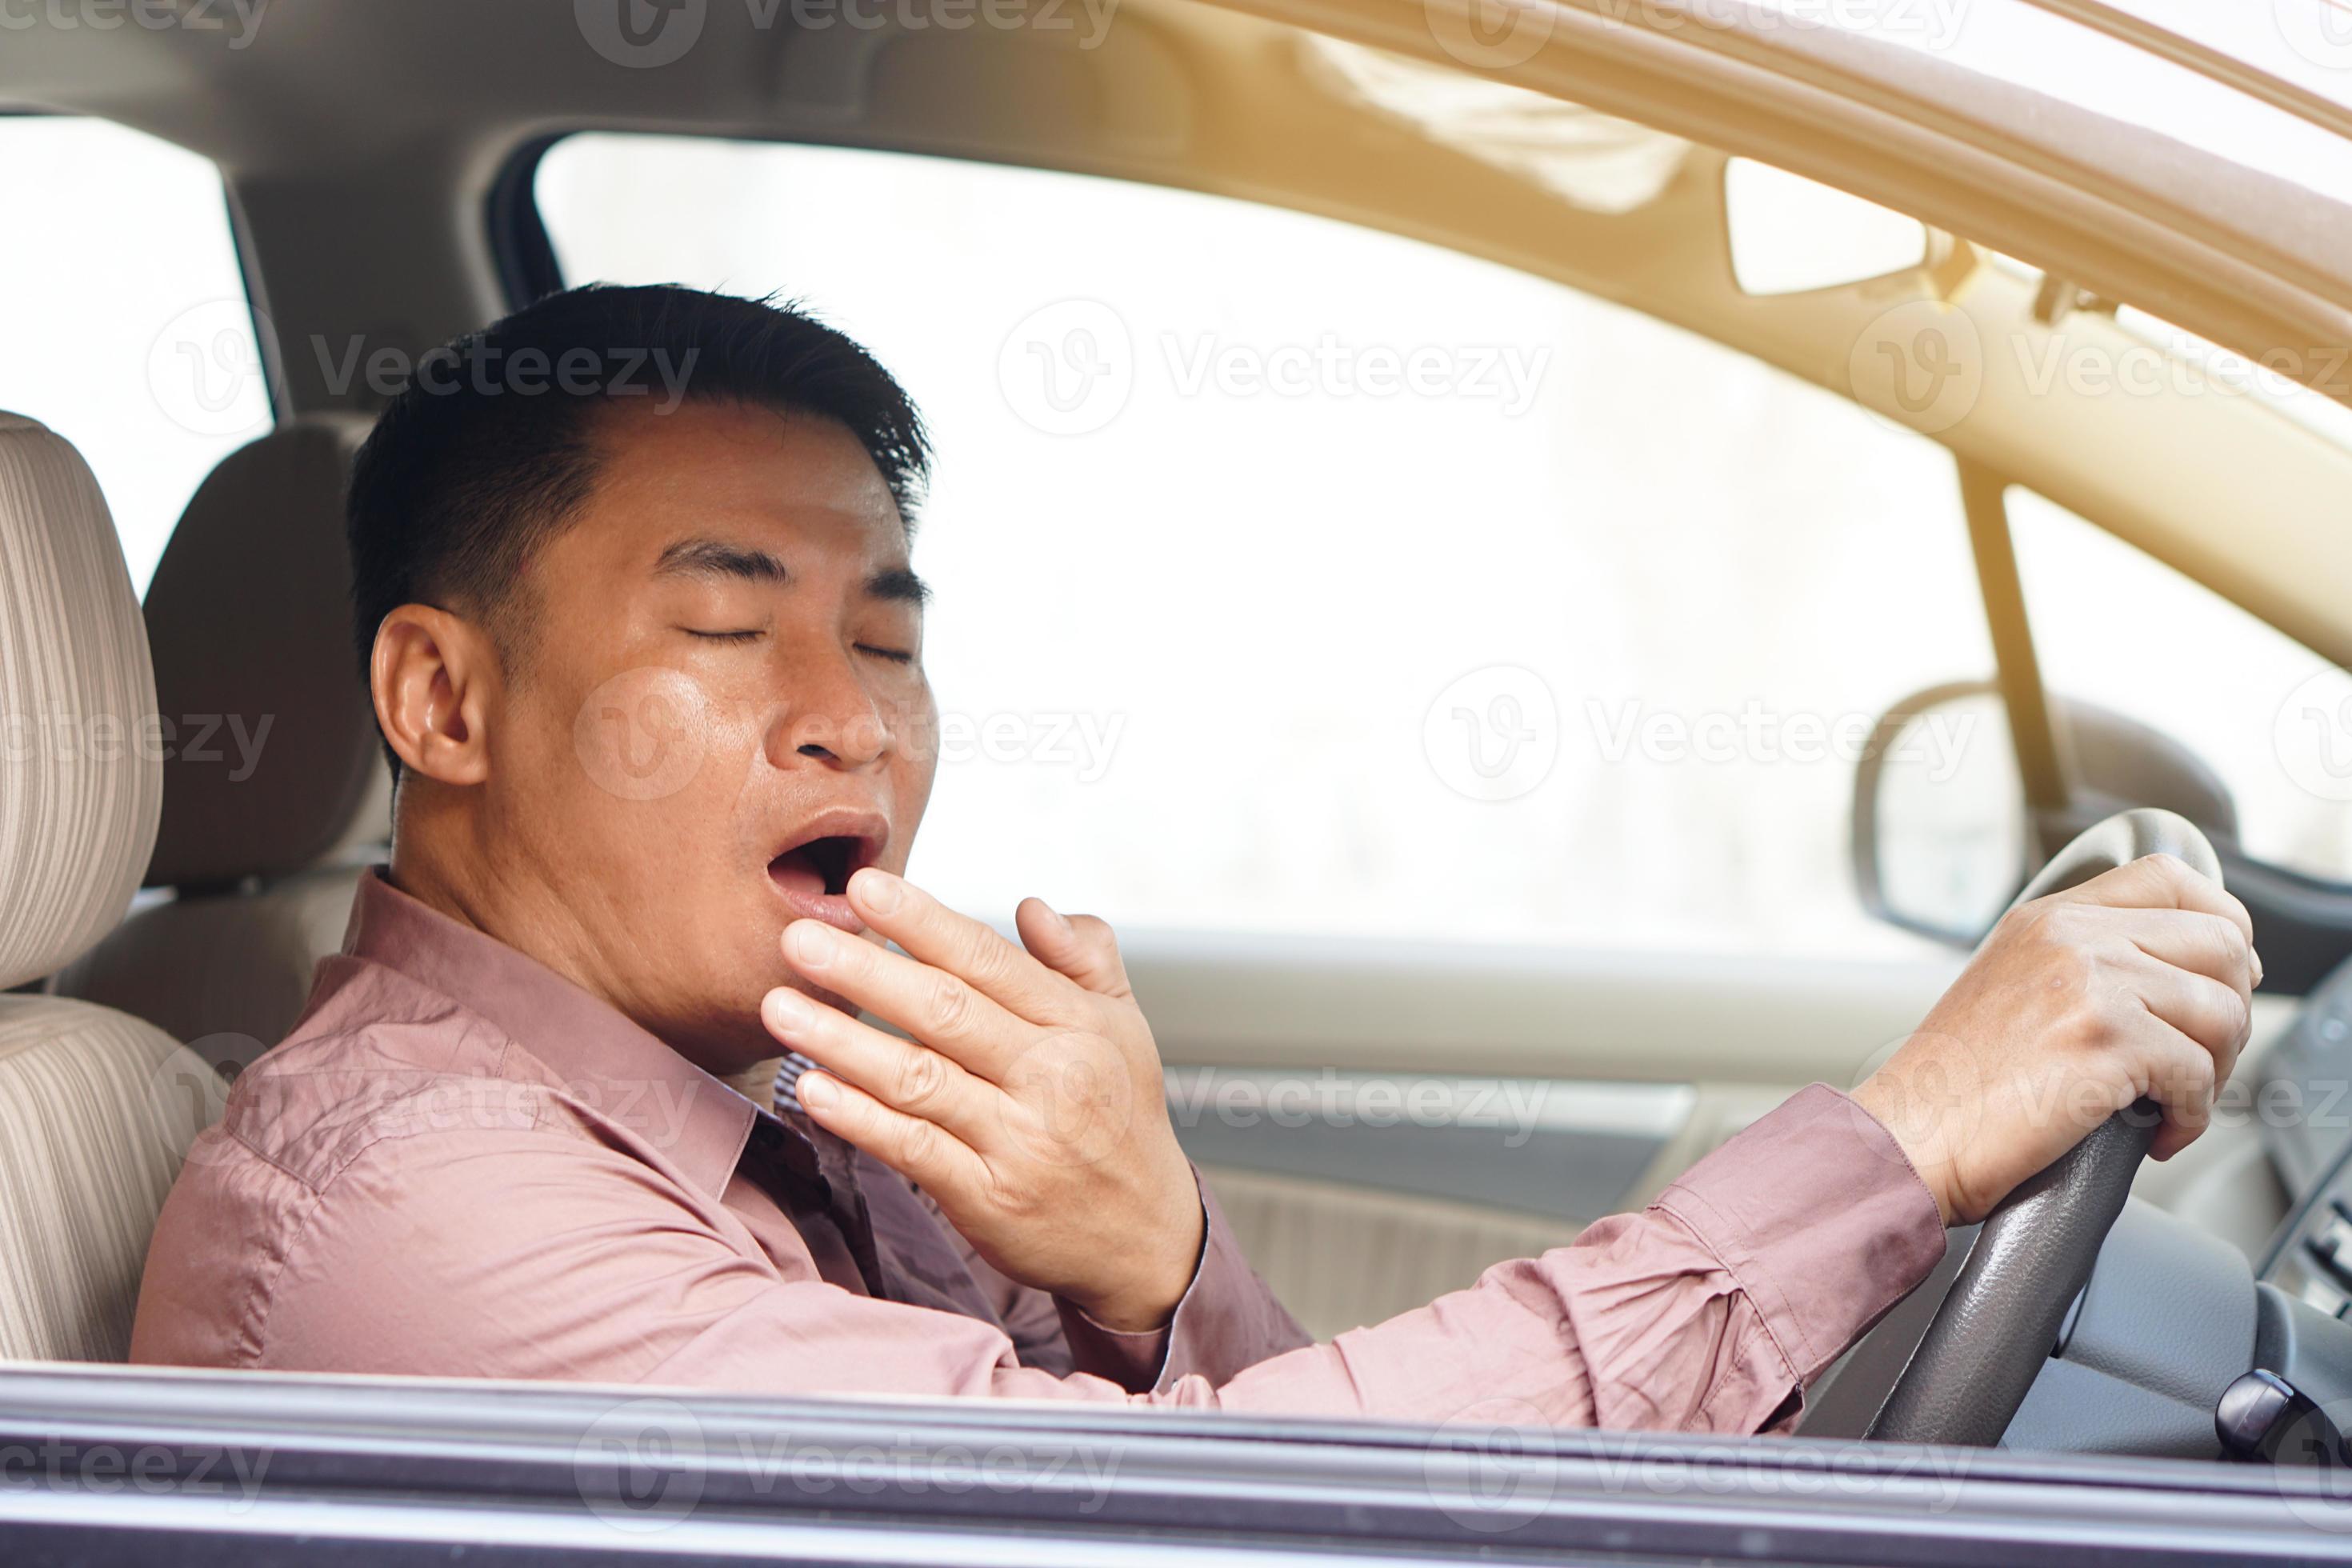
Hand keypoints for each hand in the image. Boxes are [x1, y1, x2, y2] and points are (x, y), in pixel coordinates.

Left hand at [760, 870, 1201, 1331]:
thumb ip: (1083, 958)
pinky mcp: (989, 1198)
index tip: (866, 888)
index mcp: (1077, 1025)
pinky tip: (814, 1090)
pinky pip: (914, 1149)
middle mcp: (1049, 1076)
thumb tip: (1031, 907)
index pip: (987, 959)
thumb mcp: (1125, 1026)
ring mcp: (1018, 1140)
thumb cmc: (1122, 1121)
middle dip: (864, 970)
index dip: (922, 921)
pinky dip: (861, 1118)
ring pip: (918, 1078)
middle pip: (944, 1011)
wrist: (1147, 1237)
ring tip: (781, 1007)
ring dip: (842, 1040)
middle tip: (800, 940)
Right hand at [1853, 853, 2259, 1225]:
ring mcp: (2088, 983)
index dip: (2221, 924)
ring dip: (2218, 1069)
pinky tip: (2157, 1134)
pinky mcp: (2103, 1041)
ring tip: (2176, 1101)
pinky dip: (2192, 1117)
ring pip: (2224, 1011)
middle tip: (2202, 1058)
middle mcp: (2070, 937)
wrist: (1909, 1136)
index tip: (2223, 977)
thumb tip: (2180, 982)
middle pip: (2222, 942)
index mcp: (2049, 918)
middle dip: (2233, 1010)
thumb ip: (2083, 967)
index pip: (2171, 878)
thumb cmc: (1954, 1087)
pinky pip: (2200, 1074)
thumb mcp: (2012, 990)